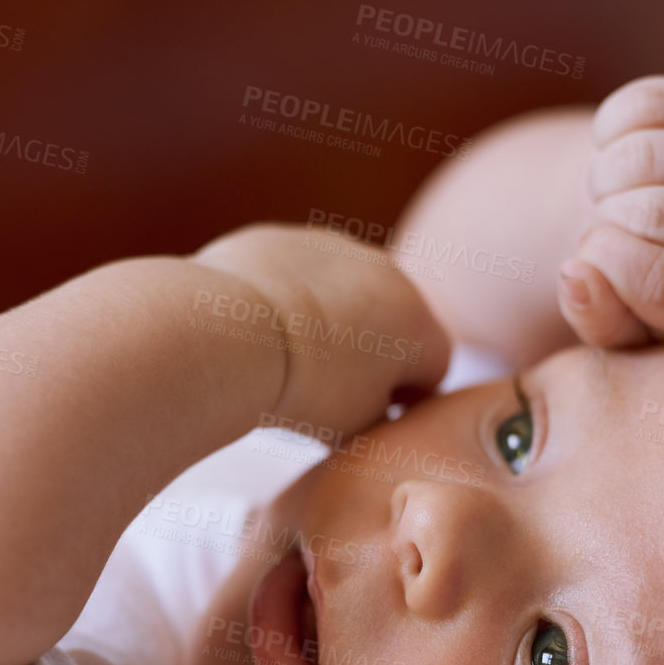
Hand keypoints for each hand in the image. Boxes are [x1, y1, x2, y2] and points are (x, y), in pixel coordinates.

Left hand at [193, 224, 451, 437]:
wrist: (230, 336)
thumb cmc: (304, 389)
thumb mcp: (357, 426)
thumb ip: (384, 417)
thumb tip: (383, 410)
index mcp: (415, 321)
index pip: (434, 365)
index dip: (409, 397)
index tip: (376, 415)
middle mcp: (385, 272)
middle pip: (392, 320)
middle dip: (372, 351)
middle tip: (331, 388)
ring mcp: (332, 247)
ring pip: (344, 290)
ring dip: (332, 318)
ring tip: (291, 356)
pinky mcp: (281, 239)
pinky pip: (294, 273)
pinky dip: (285, 296)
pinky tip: (257, 328)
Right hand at [556, 76, 663, 348]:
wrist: (641, 227)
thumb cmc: (622, 286)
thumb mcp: (608, 321)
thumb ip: (595, 317)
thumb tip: (576, 275)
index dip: (608, 265)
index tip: (587, 261)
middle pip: (662, 212)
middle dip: (606, 215)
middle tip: (601, 225)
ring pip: (657, 154)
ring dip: (606, 171)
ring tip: (607, 193)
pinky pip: (655, 103)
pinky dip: (612, 125)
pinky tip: (615, 150)